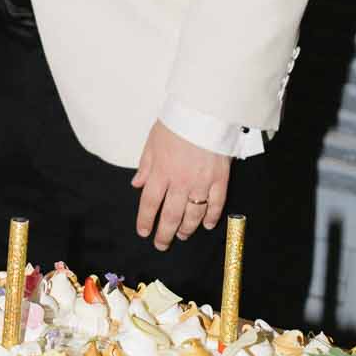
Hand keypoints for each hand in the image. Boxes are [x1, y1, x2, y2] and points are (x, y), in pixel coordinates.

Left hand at [130, 121, 229, 250]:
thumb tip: (136, 184)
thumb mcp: (152, 142)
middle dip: (164, 234)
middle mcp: (179, 182)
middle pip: (170, 216)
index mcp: (160, 172)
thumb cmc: (176, 123)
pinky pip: (216, 204)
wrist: (204, 111)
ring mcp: (201, 182)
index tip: (144, 231)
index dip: (145, 220)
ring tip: (182, 235)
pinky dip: (212, 217)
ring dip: (186, 228)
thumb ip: (145, 165)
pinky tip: (208, 225)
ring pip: (193, 214)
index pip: (149, 204)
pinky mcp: (219, 179)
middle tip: (161, 244)